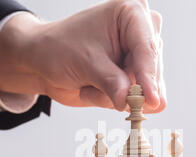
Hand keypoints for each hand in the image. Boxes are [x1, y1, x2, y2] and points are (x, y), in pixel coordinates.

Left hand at [0, 0, 165, 112]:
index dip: (149, 77)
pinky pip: (138, 101)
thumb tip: (132, 101)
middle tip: (102, 89)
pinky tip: (94, 89)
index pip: (147, 48)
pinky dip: (115, 101)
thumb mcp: (86, 64)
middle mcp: (141, 33)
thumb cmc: (59, 49)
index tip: (152, 100)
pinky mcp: (135, 77)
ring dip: (116, 96)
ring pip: (146, 90)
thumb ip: (112, 83)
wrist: (43, 62)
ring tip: (90, 85)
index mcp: (131, 14)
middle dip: (128, 88)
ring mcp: (139, 57)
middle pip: (152, 71)